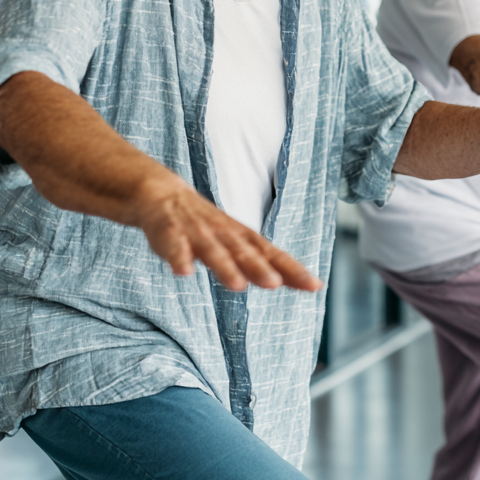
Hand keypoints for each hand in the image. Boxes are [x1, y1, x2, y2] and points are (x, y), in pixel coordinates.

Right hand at [133, 174, 322, 292]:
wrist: (163, 192)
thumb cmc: (206, 225)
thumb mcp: (233, 241)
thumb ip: (256, 262)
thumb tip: (286, 280)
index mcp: (242, 237)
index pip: (273, 255)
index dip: (293, 270)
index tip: (315, 286)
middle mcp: (224, 233)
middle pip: (246, 252)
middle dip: (261, 268)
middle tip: (276, 284)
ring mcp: (197, 232)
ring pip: (213, 250)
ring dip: (225, 267)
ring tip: (237, 286)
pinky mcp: (169, 231)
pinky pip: (174, 245)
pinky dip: (179, 257)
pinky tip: (184, 272)